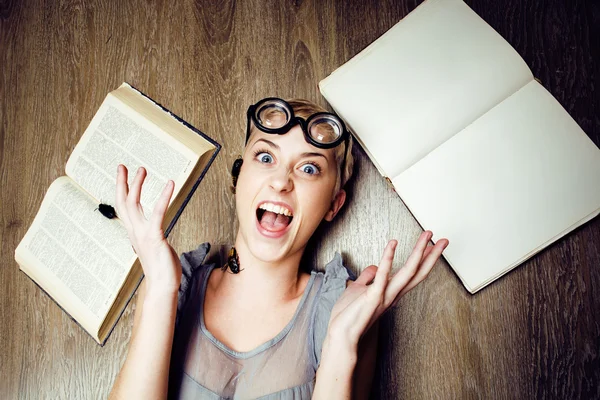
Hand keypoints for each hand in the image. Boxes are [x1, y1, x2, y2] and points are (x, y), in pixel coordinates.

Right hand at [115, 164, 180, 294]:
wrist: (163, 287)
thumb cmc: (162, 270)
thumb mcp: (154, 249)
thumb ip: (151, 238)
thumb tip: (153, 233)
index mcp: (135, 234)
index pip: (124, 208)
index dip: (121, 191)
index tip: (122, 176)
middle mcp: (135, 232)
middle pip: (123, 202)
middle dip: (122, 183)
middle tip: (122, 165)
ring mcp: (143, 234)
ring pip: (134, 204)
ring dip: (137, 185)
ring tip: (142, 169)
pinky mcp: (154, 237)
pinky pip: (157, 213)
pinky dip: (163, 196)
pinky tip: (170, 183)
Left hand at [326, 231, 447, 347]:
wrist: (340, 336)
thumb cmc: (347, 317)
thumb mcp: (357, 290)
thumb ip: (367, 278)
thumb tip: (374, 266)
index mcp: (389, 293)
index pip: (412, 274)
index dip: (423, 259)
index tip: (431, 245)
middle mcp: (392, 295)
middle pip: (417, 272)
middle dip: (431, 255)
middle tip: (442, 240)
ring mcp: (384, 296)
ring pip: (408, 272)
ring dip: (418, 252)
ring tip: (426, 236)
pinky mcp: (373, 297)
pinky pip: (383, 275)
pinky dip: (388, 258)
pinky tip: (393, 243)